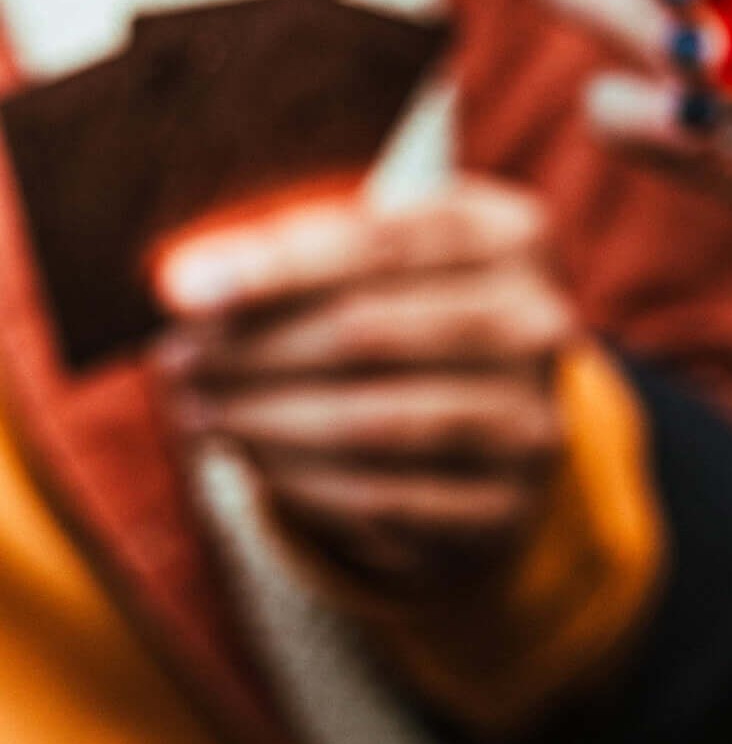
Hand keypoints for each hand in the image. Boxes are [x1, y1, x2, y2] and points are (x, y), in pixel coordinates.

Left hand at [155, 179, 573, 594]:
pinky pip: (388, 501)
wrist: (491, 421)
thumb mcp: (372, 257)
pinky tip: (252, 461)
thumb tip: (187, 286)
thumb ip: (290, 255)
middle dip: (256, 350)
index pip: (383, 242)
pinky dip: (303, 485)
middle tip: (178, 360)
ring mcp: (532, 423)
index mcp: (514, 237)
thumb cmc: (407, 309)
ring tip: (201, 410)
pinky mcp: (508, 506)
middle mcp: (541, 328)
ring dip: (267, 420)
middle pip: (373, 333)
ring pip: (378, 423)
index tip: (182, 291)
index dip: (276, 266)